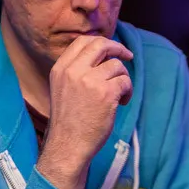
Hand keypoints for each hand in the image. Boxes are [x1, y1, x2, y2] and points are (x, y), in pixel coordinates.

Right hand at [37, 35, 132, 188]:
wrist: (68, 146)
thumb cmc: (69, 122)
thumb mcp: (62, 89)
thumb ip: (76, 71)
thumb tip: (102, 55)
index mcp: (60, 69)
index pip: (83, 41)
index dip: (101, 42)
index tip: (112, 49)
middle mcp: (73, 71)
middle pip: (101, 45)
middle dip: (118, 48)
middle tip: (128, 57)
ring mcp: (89, 81)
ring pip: (117, 65)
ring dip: (123, 78)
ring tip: (120, 95)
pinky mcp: (106, 93)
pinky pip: (125, 82)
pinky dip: (128, 92)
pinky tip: (121, 104)